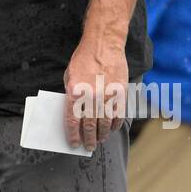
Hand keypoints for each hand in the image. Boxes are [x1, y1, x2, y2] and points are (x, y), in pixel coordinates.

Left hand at [63, 35, 128, 153]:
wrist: (103, 45)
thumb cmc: (84, 59)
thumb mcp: (70, 77)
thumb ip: (71, 95)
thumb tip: (74, 114)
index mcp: (75, 93)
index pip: (72, 121)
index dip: (73, 135)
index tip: (74, 144)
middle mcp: (91, 97)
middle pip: (90, 126)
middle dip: (88, 139)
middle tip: (88, 146)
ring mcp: (107, 96)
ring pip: (105, 124)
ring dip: (102, 135)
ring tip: (99, 140)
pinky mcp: (120, 94)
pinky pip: (118, 115)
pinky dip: (114, 125)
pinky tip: (111, 129)